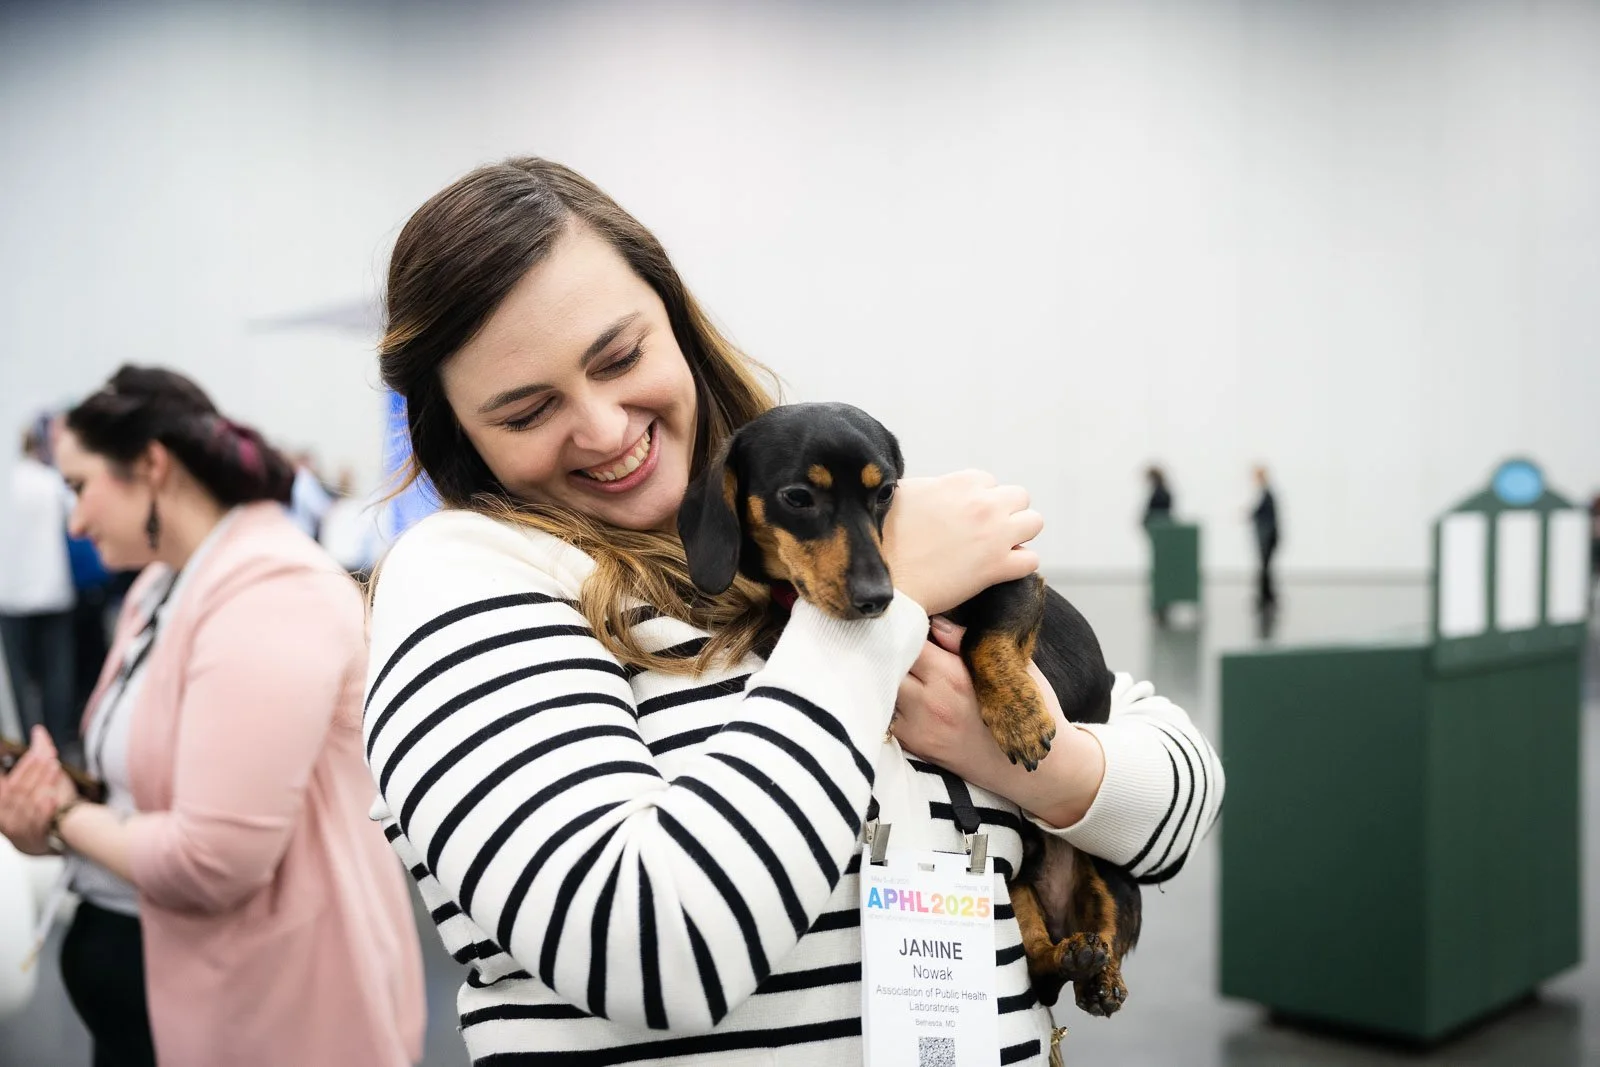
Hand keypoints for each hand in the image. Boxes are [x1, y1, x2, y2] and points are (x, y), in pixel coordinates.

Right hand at [0, 727, 76, 855]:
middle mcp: (5, 816)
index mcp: (2, 801)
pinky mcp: (34, 839)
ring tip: (53, 767)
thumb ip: (39, 754)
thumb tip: (39, 730)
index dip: (18, 768)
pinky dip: (44, 809)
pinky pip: (37, 823)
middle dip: (31, 770)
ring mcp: (19, 829)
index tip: (31, 754)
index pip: (4, 784)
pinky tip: (51, 796)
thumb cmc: (40, 804)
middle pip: (16, 789)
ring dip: (41, 783)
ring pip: (28, 803)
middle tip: (44, 755)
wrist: (50, 837)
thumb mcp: (37, 780)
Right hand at [883, 470, 1042, 615]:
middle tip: (986, 531)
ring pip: (1034, 523)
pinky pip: (1031, 560)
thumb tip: (939, 489)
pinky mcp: (997, 568)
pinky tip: (998, 570)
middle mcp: (983, 504)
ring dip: (1018, 534)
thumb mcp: (905, 493)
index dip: (977, 499)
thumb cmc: (885, 537)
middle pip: (1019, 497)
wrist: (884, 580)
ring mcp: (994, 535)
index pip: (988, 482)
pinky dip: (1018, 565)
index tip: (964, 516)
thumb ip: (932, 486)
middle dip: (1006, 512)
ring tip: (997, 548)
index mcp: (961, 483)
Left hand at [894, 619, 1104, 827]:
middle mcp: (932, 702)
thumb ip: (967, 642)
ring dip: (892, 676)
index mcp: (953, 675)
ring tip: (907, 670)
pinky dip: (894, 702)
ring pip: (885, 688)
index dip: (908, 628)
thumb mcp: (1008, 667)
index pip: (908, 639)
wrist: (1039, 767)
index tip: (913, 624)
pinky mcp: (916, 746)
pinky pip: (890, 715)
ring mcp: (920, 727)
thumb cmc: (1029, 710)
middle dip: (895, 651)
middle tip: (905, 645)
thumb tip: (936, 620)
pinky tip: (911, 697)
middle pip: (888, 662)